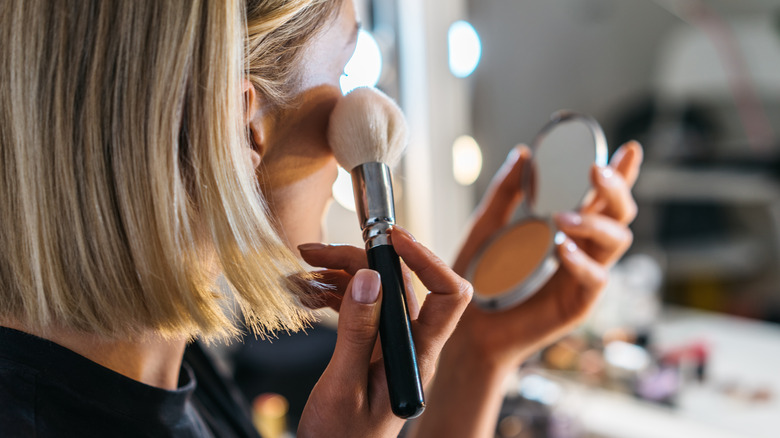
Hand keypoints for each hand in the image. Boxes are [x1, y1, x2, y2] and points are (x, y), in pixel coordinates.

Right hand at [296, 229, 471, 437]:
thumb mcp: (344, 386)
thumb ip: (357, 333)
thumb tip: (371, 277)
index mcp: (417, 356)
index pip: (448, 295)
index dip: (427, 259)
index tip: (390, 238)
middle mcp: (410, 345)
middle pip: (398, 284)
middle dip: (357, 260)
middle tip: (312, 254)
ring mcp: (391, 345)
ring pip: (375, 291)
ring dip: (338, 276)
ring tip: (301, 275)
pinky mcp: (372, 347)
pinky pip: (359, 308)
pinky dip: (334, 295)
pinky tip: (307, 295)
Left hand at [450, 140, 642, 370]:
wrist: (466, 327)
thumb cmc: (480, 278)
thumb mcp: (486, 228)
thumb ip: (505, 193)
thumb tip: (524, 153)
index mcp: (567, 228)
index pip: (601, 196)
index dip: (621, 174)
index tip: (630, 148)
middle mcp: (583, 249)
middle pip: (619, 215)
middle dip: (616, 189)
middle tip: (595, 171)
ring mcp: (583, 276)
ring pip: (617, 242)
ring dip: (594, 223)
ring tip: (563, 217)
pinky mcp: (577, 303)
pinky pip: (595, 279)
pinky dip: (581, 261)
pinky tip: (562, 249)